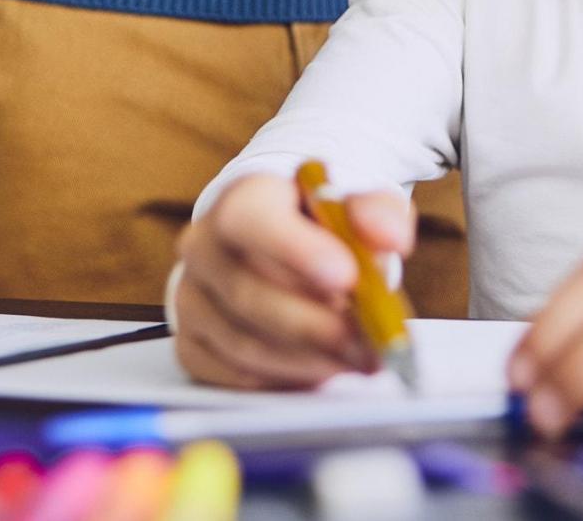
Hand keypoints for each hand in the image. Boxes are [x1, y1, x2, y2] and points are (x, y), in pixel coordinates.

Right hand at [172, 173, 413, 388]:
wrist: (283, 248)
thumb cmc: (320, 229)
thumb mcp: (356, 207)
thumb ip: (377, 213)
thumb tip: (391, 236)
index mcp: (241, 201)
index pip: (250, 221)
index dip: (295, 251)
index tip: (347, 276)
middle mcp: (203, 247)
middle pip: (248, 294)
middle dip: (316, 326)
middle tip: (368, 342)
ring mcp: (192, 299)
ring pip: (244, 344)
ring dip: (308, 360)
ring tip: (359, 360)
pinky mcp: (192, 344)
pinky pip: (233, 377)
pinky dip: (284, 380)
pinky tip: (322, 371)